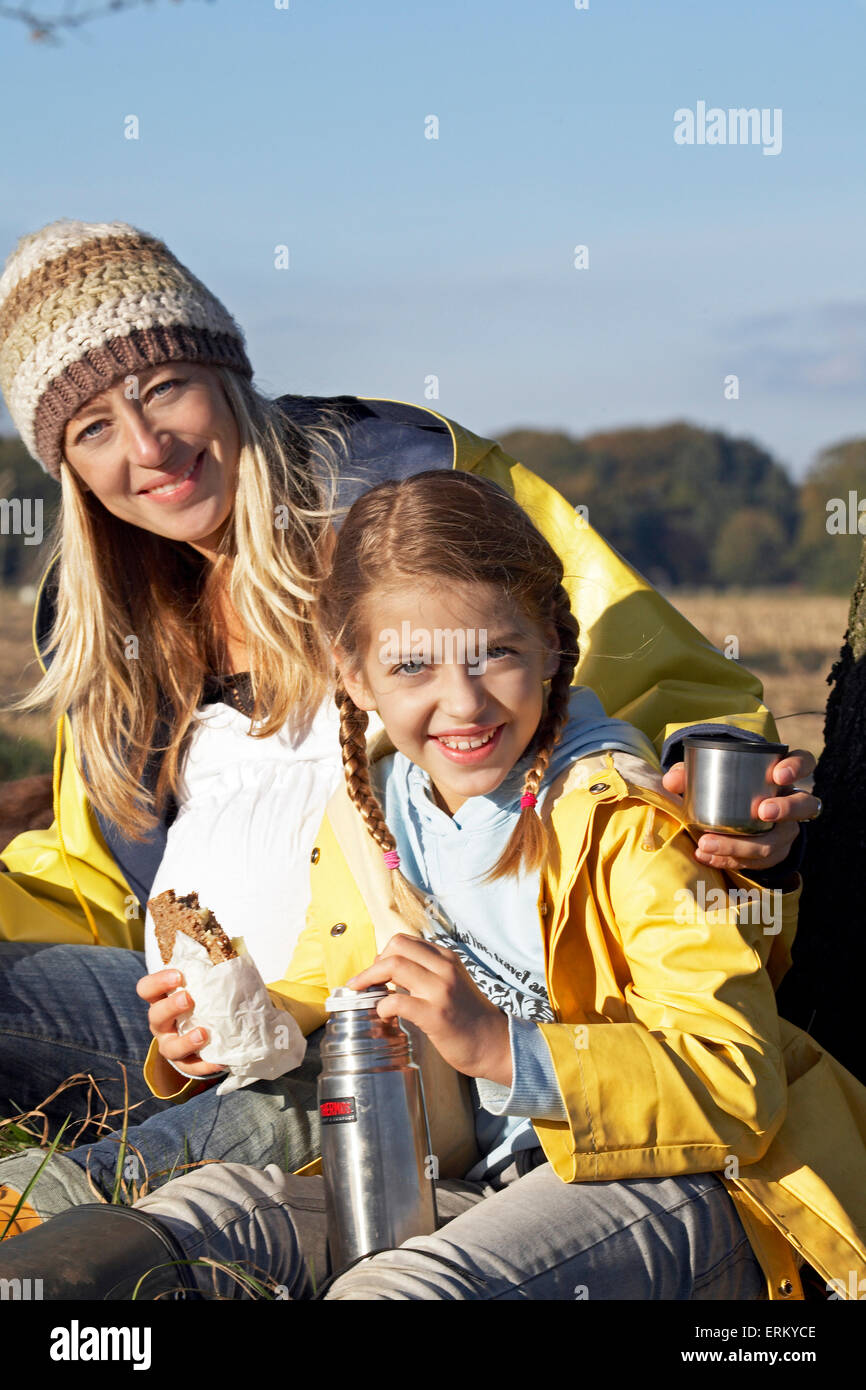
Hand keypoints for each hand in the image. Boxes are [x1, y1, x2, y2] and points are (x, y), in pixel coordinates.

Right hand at [135, 968, 225, 1078]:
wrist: (210, 1032)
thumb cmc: (204, 1000)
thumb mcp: (203, 985)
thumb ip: (209, 969)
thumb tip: (226, 944)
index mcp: (162, 999)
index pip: (146, 989)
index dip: (158, 982)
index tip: (178, 975)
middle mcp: (162, 1023)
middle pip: (155, 1017)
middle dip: (170, 1007)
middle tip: (188, 998)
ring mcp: (171, 1045)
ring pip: (169, 1048)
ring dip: (185, 1041)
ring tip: (203, 1033)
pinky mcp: (186, 1064)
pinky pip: (192, 1068)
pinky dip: (205, 1065)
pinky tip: (221, 1060)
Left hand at [347, 934, 511, 1085]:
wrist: (493, 1043)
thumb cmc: (467, 1016)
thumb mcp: (452, 981)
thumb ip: (427, 971)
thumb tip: (388, 969)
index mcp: (446, 958)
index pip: (404, 940)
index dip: (383, 954)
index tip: (376, 972)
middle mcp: (444, 968)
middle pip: (395, 947)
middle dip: (373, 965)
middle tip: (366, 984)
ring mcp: (440, 990)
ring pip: (393, 966)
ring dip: (370, 980)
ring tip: (367, 996)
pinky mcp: (435, 1015)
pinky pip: (397, 1001)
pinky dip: (383, 1007)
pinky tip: (385, 1016)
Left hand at [662, 747, 818, 872]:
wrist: (730, 820)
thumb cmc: (721, 788)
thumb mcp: (704, 776)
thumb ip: (687, 774)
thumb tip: (671, 782)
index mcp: (781, 774)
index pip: (804, 762)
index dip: (797, 767)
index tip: (779, 775)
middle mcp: (792, 802)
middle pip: (804, 805)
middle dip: (785, 809)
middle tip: (761, 812)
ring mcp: (786, 830)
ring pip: (777, 842)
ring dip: (743, 845)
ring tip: (708, 843)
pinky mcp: (774, 855)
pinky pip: (757, 862)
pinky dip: (728, 860)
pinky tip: (705, 857)